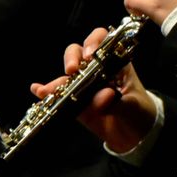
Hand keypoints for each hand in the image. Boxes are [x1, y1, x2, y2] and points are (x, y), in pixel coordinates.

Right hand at [31, 27, 157, 152]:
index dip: (94, 42)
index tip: (90, 55)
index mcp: (116, 63)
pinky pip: (60, 94)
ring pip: (67, 73)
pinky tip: (37, 91)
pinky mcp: (76, 102)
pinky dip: (47, 91)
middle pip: (79, 52)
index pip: (103, 41)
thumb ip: (118, 102)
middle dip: (72, 57)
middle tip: (71, 70)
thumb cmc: (140, 113)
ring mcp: (84, 85)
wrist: (135, 136)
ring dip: (57, 79)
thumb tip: (104, 96)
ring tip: (46, 89)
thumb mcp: (133, 106)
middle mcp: (97, 69)